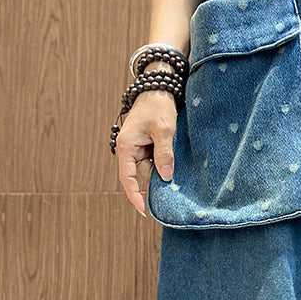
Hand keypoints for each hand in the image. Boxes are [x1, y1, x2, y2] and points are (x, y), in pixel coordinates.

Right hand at [115, 91, 178, 216]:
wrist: (159, 88)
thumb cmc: (158, 106)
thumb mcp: (164, 130)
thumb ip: (164, 153)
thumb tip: (165, 177)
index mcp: (126, 147)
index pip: (128, 178)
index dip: (135, 196)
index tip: (144, 211)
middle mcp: (129, 149)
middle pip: (140, 176)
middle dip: (154, 183)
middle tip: (169, 194)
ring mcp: (137, 148)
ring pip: (149, 169)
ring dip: (161, 172)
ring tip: (174, 175)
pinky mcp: (146, 145)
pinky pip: (153, 161)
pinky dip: (163, 165)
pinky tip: (173, 167)